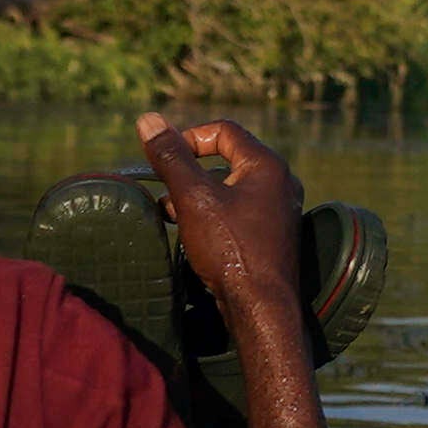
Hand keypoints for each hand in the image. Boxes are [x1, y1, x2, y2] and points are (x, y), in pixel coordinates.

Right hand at [139, 112, 306, 307]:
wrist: (261, 307)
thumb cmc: (230, 249)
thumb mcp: (193, 198)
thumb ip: (171, 157)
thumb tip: (148, 120)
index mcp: (267, 165)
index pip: (224, 132)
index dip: (189, 138)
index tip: (164, 159)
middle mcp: (279, 183)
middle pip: (226, 160)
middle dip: (189, 172)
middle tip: (164, 190)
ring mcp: (277, 210)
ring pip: (229, 188)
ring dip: (196, 195)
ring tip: (169, 213)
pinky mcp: (270, 235)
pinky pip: (236, 212)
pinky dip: (210, 214)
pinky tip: (189, 232)